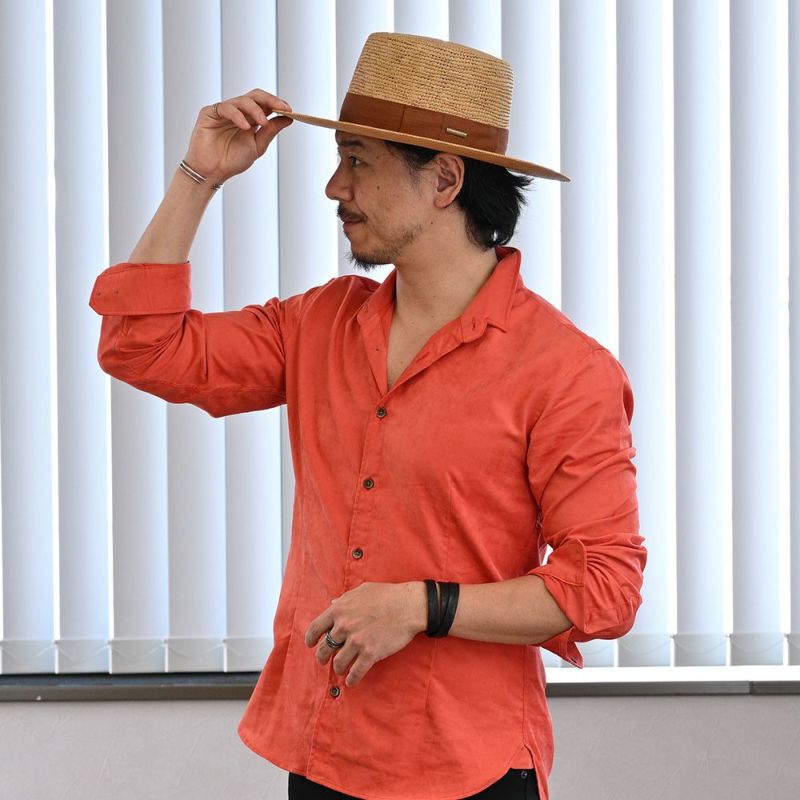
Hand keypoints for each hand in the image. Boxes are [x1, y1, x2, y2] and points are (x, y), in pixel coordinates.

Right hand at [183, 89, 292, 184]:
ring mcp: (224, 111)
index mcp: (250, 119)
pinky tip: (245, 126)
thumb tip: (288, 118)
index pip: (264, 104)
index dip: (276, 104)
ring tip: (262, 122)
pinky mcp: (210, 113)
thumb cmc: (232, 161)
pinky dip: (237, 115)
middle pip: (255, 97)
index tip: (289, 110)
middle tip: (281, 108)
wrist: (213, 172)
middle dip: (270, 100)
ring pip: (242, 100)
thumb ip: (271, 131)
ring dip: (255, 110)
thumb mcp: (257, 146)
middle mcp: (238, 112)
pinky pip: (226, 108)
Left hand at [304, 581, 426, 687]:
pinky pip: (355, 672)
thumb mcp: (361, 591)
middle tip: (325, 660)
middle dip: (322, 657)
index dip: (310, 639)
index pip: (315, 628)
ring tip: (341, 669)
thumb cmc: (387, 595)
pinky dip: (351, 679)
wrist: (409, 605)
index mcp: (339, 610)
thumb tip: (332, 604)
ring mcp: (357, 641)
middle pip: (324, 649)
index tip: (311, 644)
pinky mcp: (370, 654)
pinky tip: (351, 681)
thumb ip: (344, 599)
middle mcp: (344, 626)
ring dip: (338, 668)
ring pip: (338, 663)